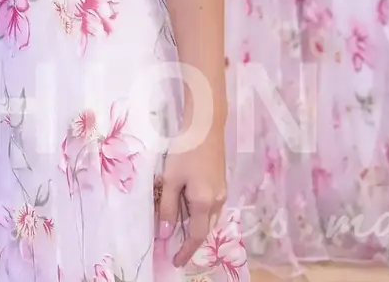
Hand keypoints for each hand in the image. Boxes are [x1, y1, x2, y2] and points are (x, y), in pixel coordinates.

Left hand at [157, 129, 226, 267]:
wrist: (206, 126)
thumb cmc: (185, 150)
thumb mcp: (171, 179)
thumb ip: (169, 207)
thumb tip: (166, 233)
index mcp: (205, 203)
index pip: (197, 236)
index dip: (186, 251)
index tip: (175, 261)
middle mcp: (218, 202)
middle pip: (205, 230)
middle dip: (191, 242)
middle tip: (175, 248)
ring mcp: (222, 193)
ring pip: (209, 220)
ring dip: (196, 228)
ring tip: (179, 232)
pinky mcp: (221, 184)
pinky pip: (211, 208)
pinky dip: (200, 216)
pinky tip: (188, 210)